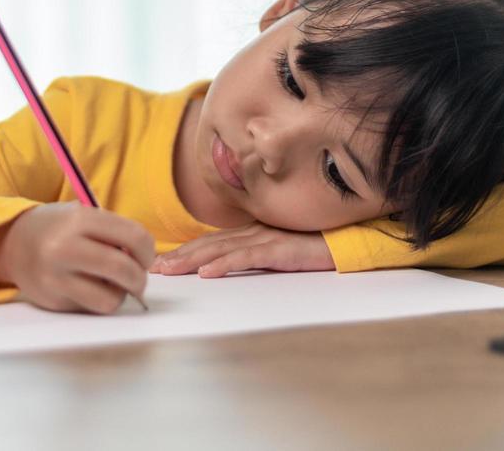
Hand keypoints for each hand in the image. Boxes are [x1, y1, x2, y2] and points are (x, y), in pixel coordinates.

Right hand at [0, 202, 154, 313]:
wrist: (13, 244)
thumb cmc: (58, 228)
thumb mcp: (82, 215)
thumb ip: (113, 232)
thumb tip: (142, 262)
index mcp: (78, 219)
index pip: (133, 236)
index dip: (148, 250)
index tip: (144, 256)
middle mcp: (65, 248)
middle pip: (123, 269)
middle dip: (139, 277)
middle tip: (137, 277)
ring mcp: (56, 278)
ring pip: (110, 299)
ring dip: (120, 294)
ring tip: (113, 284)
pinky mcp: (53, 301)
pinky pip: (91, 308)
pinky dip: (99, 300)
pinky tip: (90, 288)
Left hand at [149, 221, 334, 277]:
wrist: (349, 238)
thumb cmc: (317, 244)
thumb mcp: (280, 250)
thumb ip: (257, 253)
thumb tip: (230, 266)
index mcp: (252, 232)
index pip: (211, 242)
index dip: (184, 251)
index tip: (161, 262)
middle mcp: (254, 231)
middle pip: (208, 244)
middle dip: (179, 256)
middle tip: (154, 268)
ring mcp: (266, 238)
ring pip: (220, 249)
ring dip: (192, 260)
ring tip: (169, 270)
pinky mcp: (280, 248)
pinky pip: (247, 257)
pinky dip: (224, 264)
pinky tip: (207, 272)